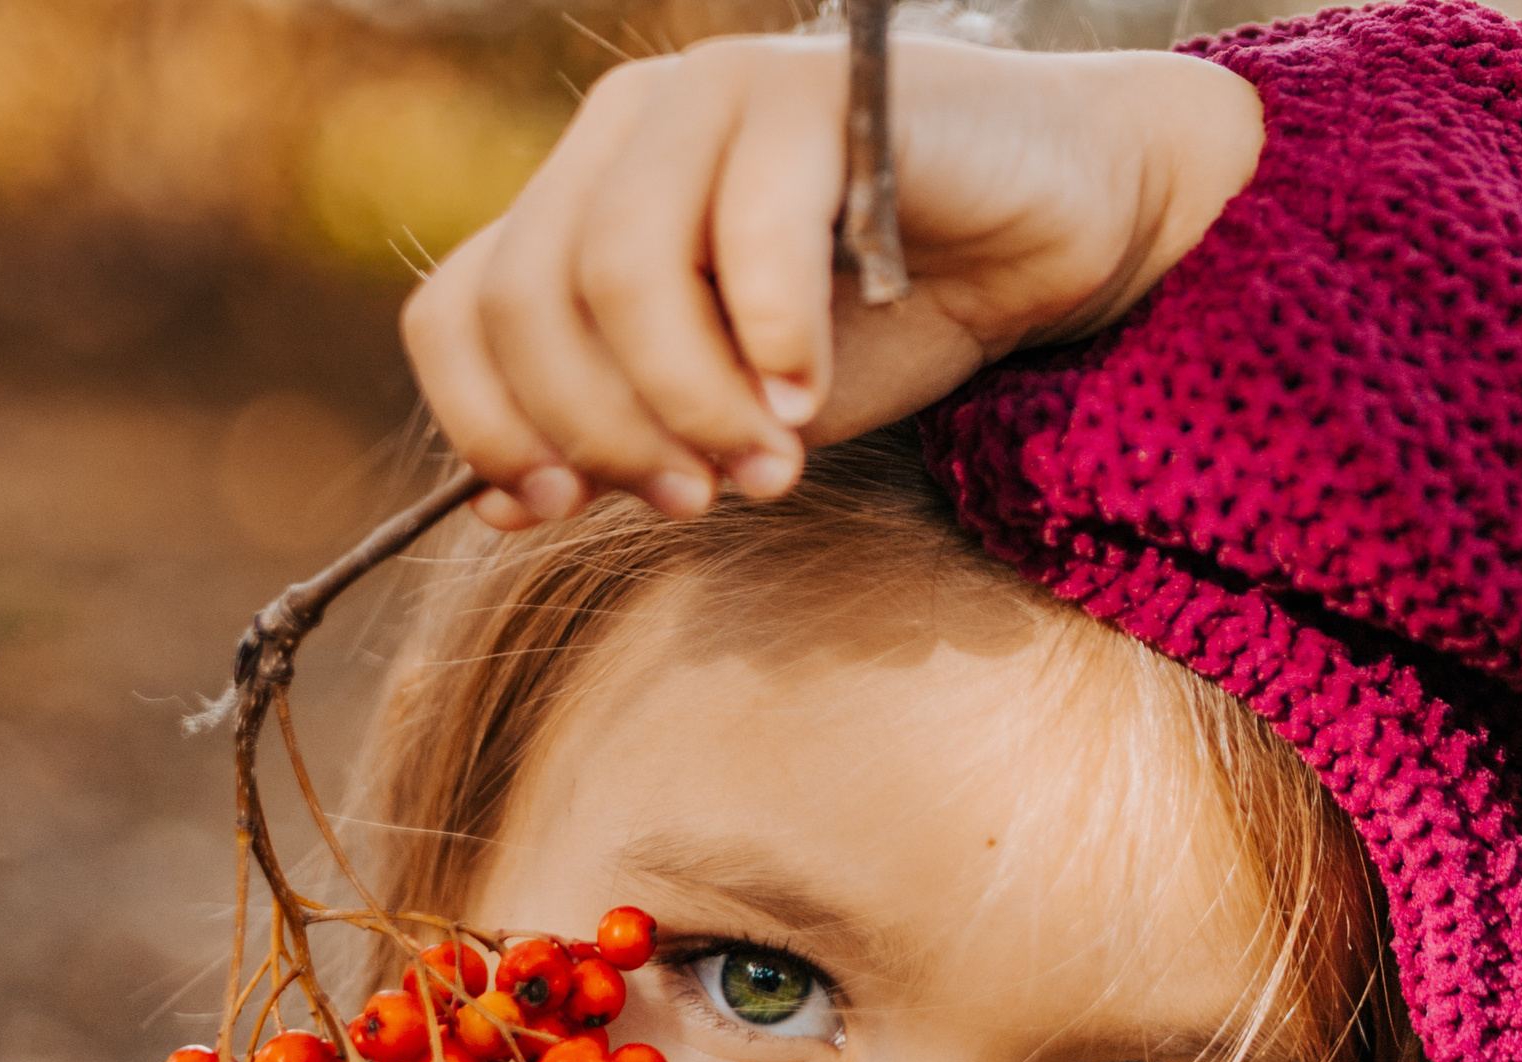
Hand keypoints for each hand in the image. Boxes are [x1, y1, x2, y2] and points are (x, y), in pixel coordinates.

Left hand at [401, 34, 1263, 527]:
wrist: (1064, 226)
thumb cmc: (904, 315)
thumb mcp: (747, 407)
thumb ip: (637, 437)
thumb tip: (506, 507)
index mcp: (585, 201)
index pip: (457, 309)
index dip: (488, 423)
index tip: (570, 510)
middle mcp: (624, 134)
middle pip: (524, 300)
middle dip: (605, 430)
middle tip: (706, 498)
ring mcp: (707, 96)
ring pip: (616, 269)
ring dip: (687, 398)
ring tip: (774, 461)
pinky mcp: (806, 91)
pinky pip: (747, 225)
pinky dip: (771, 336)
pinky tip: (811, 393)